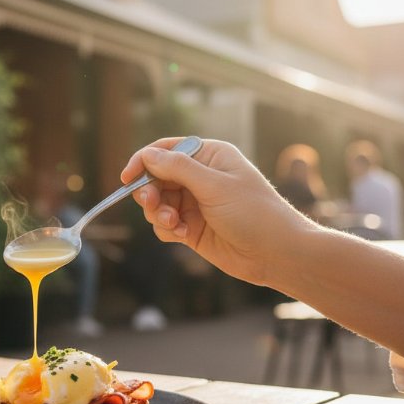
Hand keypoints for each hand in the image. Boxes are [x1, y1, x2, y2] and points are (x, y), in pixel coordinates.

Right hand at [121, 138, 313, 285]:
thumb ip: (178, 169)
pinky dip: (168, 230)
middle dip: (151, 193)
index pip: (167, 150)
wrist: (276, 253)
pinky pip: (165, 225)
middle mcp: (200, 177)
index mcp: (210, 156)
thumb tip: (147, 155)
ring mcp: (196, 203)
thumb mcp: (214, 186)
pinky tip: (184, 236)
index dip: (144, 161)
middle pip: (157, 178)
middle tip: (154, 206)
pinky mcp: (193, 227)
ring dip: (159, 214)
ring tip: (175, 225)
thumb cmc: (254, 212)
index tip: (127, 178)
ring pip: (158, 203)